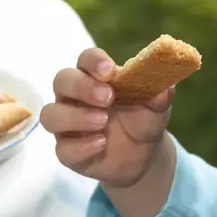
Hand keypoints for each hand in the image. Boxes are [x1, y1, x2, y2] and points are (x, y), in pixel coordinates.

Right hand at [40, 48, 171, 188]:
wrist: (143, 157)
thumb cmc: (143, 121)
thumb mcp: (157, 109)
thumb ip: (159, 97)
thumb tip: (165, 89)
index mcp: (94, 77)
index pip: (86, 60)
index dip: (94, 62)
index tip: (110, 70)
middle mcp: (74, 97)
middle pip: (62, 81)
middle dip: (82, 87)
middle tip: (107, 97)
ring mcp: (67, 124)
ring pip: (52, 115)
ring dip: (76, 116)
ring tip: (103, 121)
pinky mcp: (67, 151)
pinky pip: (62, 149)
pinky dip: (81, 146)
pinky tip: (101, 143)